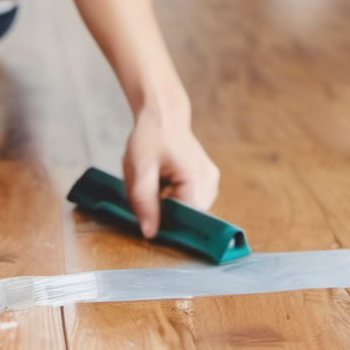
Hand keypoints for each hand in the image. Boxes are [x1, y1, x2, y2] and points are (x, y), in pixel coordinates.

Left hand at [123, 102, 219, 238]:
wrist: (162, 116)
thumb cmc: (150, 138)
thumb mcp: (139, 170)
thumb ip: (144, 202)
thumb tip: (150, 233)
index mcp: (199, 178)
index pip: (189, 220)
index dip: (168, 225)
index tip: (150, 219)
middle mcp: (211, 183)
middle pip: (189, 218)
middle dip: (166, 214)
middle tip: (148, 195)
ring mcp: (211, 183)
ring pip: (188, 212)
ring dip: (169, 207)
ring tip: (156, 186)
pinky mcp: (206, 182)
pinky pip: (189, 203)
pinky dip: (173, 200)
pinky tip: (163, 185)